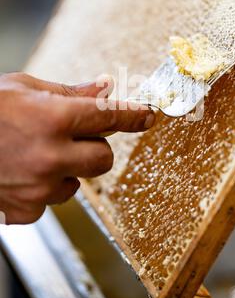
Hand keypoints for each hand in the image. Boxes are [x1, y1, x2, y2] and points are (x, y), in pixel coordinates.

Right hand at [0, 72, 154, 223]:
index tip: (148, 116)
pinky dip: (44, 188)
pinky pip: (52, 200)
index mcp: (53, 118)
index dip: (134, 115)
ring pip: (78, 181)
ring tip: (35, 152)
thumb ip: (70, 92)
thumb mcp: (24, 88)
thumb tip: (105, 88)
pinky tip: (23, 172)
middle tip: (73, 135)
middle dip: (94, 146)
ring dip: (66, 167)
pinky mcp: (26, 210)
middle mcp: (50, 155)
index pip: (110, 116)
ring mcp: (38, 187)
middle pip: (103, 158)